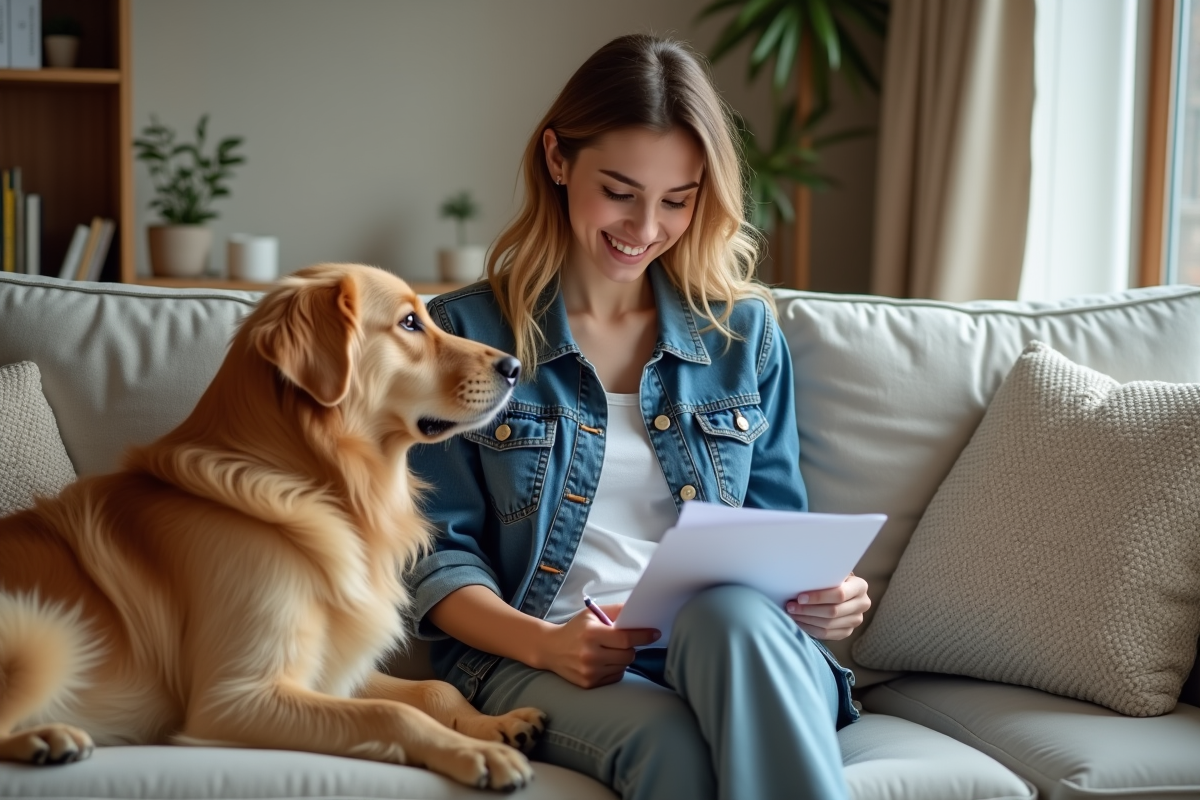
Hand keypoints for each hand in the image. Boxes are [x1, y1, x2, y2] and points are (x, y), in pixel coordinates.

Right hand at [536, 604, 659, 688]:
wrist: (550, 649)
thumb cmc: (575, 629)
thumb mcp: (591, 614)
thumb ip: (616, 611)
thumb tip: (639, 609)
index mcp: (591, 634)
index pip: (625, 638)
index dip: (643, 636)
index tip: (655, 633)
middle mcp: (590, 655)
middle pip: (628, 655)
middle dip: (630, 648)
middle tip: (622, 642)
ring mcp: (589, 672)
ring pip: (623, 667)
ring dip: (622, 659)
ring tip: (609, 651)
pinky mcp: (589, 684)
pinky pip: (615, 677)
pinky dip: (615, 669)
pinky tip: (604, 661)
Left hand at [786, 574, 870, 640]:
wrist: (843, 591)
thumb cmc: (833, 579)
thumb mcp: (833, 573)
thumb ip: (824, 576)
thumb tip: (800, 581)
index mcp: (860, 586)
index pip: (840, 595)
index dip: (818, 597)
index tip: (800, 597)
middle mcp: (862, 604)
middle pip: (833, 611)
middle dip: (808, 610)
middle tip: (790, 606)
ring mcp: (856, 620)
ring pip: (828, 624)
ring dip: (806, 619)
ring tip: (792, 613)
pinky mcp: (847, 632)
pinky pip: (826, 634)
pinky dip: (810, 628)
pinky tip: (799, 622)